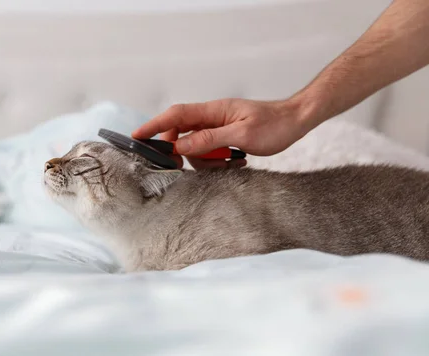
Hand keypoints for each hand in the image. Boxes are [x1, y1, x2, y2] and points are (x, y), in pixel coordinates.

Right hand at [132, 98, 312, 168]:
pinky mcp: (225, 138)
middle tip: (184, 165)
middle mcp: (212, 117)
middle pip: (182, 133)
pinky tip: (236, 160)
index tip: (137, 136)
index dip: (154, 125)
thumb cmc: (275, 124)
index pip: (175, 115)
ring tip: (230, 161)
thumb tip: (180, 145)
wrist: (297, 121)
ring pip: (196, 147)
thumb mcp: (242, 134)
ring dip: (207, 160)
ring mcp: (218, 127)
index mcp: (213, 110)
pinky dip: (218, 161)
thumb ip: (209, 139)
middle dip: (182, 151)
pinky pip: (210, 152)